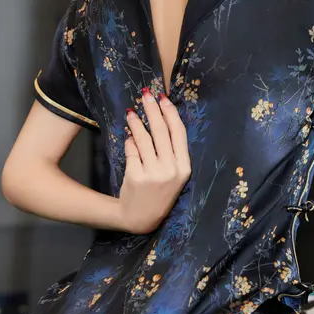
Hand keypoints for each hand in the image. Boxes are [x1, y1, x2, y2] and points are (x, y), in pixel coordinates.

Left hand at [119, 89, 191, 233]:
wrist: (141, 218)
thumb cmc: (159, 193)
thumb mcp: (173, 175)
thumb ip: (170, 152)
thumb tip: (160, 119)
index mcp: (184, 168)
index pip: (178, 133)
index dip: (170, 113)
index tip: (163, 97)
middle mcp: (171, 170)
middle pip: (161, 131)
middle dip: (152, 110)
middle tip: (145, 95)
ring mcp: (153, 173)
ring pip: (144, 139)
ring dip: (137, 122)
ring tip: (131, 113)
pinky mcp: (136, 176)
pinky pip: (132, 151)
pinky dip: (129, 141)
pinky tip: (128, 135)